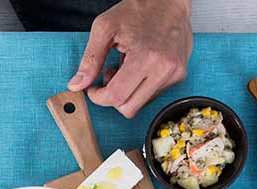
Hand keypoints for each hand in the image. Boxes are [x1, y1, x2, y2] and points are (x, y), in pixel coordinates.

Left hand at [67, 0, 192, 118]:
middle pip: (129, 108)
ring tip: (126, 67)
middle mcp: (164, 69)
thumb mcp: (104, 28)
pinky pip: (153, 95)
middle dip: (113, 97)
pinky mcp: (179, 76)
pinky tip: (138, 68)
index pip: (117, 97)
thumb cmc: (139, 10)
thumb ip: (90, 59)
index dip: (99, 97)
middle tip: (110, 74)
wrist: (168, 1)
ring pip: (141, 105)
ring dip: (128, 92)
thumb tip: (77, 85)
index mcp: (146, 57)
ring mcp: (174, 74)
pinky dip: (140, 87)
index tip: (94, 89)